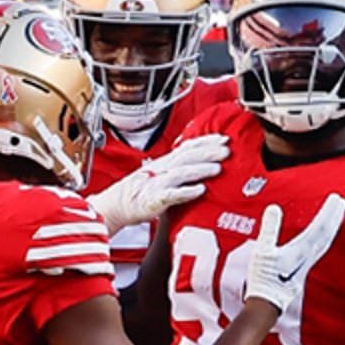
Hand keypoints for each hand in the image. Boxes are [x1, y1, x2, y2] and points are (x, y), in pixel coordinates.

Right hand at [87, 134, 228, 232]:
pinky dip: (186, 192)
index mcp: (165, 162)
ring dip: (200, 169)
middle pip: (187, 156)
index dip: (205, 141)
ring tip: (218, 168)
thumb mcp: (160, 174)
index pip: (187, 147)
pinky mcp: (155, 199)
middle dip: (208, 152)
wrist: (117, 205)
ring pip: (182, 173)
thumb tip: (200, 162)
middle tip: (227, 150)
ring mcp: (158, 183)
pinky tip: (200, 191)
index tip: (223, 138)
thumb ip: (178, 168)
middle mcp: (162, 169)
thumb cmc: (141, 191)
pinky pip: (173, 194)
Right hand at [242, 193, 344, 313]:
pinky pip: (319, 250)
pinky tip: (322, 237)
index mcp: (300, 252)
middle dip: (335, 217)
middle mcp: (307, 258)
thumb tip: (274, 209)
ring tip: (337, 216)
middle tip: (342, 202)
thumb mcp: (262, 251)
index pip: (320, 228)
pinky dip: (324, 238)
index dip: (329, 213)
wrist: (266, 304)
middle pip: (327, 234)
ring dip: (332, 227)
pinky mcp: (303, 270)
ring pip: (325, 242)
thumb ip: (269, 229)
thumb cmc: (264, 280)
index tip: (336, 198)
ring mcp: (306, 265)